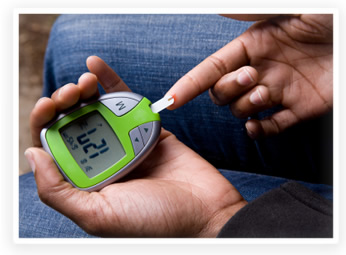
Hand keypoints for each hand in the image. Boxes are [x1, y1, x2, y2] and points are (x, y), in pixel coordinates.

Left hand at [26, 56, 245, 236]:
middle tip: (69, 92)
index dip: (45, 123)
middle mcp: (103, 161)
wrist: (205, 212)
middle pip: (74, 124)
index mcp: (86, 181)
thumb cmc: (155, 221)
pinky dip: (111, 81)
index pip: (55, 148)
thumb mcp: (98, 216)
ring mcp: (125, 143)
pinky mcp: (147, 130)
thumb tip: (32, 154)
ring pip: (97, 110)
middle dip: (64, 103)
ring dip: (84, 90)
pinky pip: (126, 103)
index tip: (48, 105)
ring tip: (83, 81)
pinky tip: (95, 65)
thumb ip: (58, 192)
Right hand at [166, 14, 332, 138]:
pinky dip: (260, 131)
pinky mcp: (299, 109)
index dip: (189, 84)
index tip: (169, 100)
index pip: (211, 69)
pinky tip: (257, 125)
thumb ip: (251, 9)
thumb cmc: (331, 17)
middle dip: (228, 89)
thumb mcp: (289, 7)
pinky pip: (271, 127)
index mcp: (254, 44)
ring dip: (246, 105)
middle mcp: (261, 69)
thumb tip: (217, 8)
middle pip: (223, 92)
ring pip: (243, 110)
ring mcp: (278, 91)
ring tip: (267, 92)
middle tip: (250, 76)